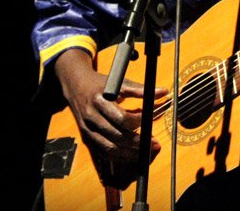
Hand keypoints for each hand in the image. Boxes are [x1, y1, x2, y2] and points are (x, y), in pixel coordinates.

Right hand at [54, 49, 167, 163]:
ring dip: (130, 153)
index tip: (152, 121)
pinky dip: (119, 156)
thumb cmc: (101, 84)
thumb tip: (163, 92)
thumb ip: (141, 90)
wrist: (76, 86)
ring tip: (146, 151)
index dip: (139, 121)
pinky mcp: (86, 138)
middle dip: (138, 142)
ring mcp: (87, 130)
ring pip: (110, 148)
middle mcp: (91, 117)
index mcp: (99, 101)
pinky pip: (103, 152)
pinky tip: (132, 154)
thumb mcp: (119, 82)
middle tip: (154, 143)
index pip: (122, 118)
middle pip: (117, 136)